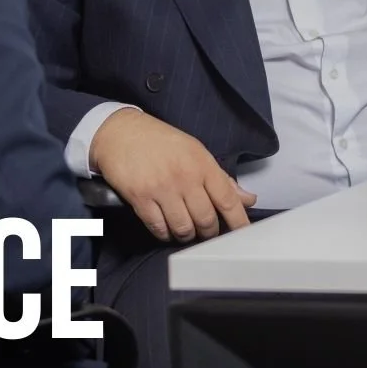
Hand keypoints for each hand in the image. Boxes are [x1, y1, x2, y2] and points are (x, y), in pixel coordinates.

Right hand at [89, 107, 256, 242]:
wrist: (120, 131)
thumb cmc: (159, 140)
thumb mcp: (194, 151)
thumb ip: (221, 178)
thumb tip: (247, 198)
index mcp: (201, 163)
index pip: (228, 199)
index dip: (239, 222)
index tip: (243, 235)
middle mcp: (184, 176)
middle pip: (206, 219)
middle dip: (209, 232)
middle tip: (207, 232)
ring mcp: (162, 188)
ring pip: (183, 228)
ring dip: (187, 236)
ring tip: (186, 231)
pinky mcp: (140, 198)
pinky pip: (158, 228)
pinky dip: (165, 234)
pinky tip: (166, 229)